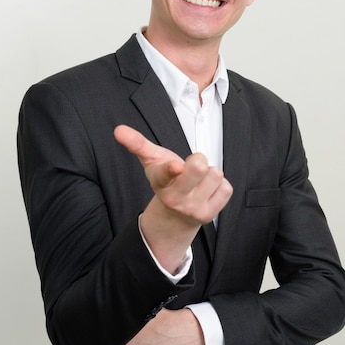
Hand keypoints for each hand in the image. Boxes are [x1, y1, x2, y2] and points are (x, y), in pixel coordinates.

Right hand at [114, 125, 232, 271]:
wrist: (176, 215)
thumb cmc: (166, 180)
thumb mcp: (151, 161)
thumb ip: (137, 144)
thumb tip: (118, 129)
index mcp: (160, 181)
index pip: (165, 173)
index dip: (172, 169)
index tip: (176, 167)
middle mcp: (175, 197)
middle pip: (199, 167)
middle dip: (198, 159)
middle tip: (191, 166)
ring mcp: (192, 208)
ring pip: (216, 174)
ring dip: (210, 173)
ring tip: (198, 181)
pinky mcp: (209, 214)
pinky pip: (226, 188)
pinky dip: (219, 186)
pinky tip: (207, 191)